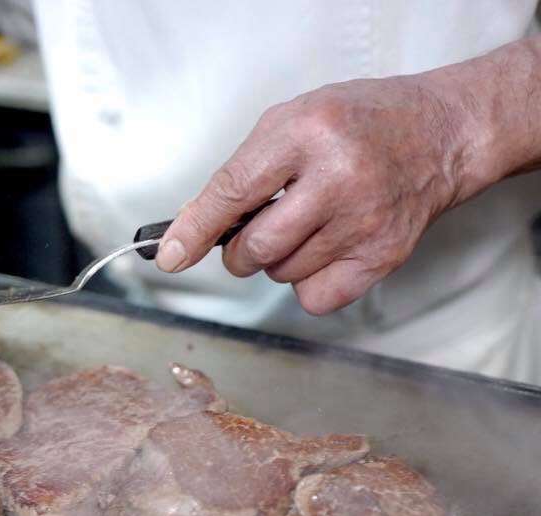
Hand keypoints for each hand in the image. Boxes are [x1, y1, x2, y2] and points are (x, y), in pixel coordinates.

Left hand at [156, 74, 478, 313]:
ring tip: (309, 224)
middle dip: (240, 250)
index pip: (232, 192)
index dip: (195, 231)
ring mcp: (364, 220)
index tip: (170, 257)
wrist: (440, 134)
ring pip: (281, 275)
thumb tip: (190, 229)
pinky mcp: (382, 256)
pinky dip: (308, 283)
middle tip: (258, 228)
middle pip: (255, 248)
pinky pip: (314, 298)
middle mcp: (338, 178)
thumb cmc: (358, 124)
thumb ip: (239, 174)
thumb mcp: (290, 123)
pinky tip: (328, 249)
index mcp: (307, 133)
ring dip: (279, 260)